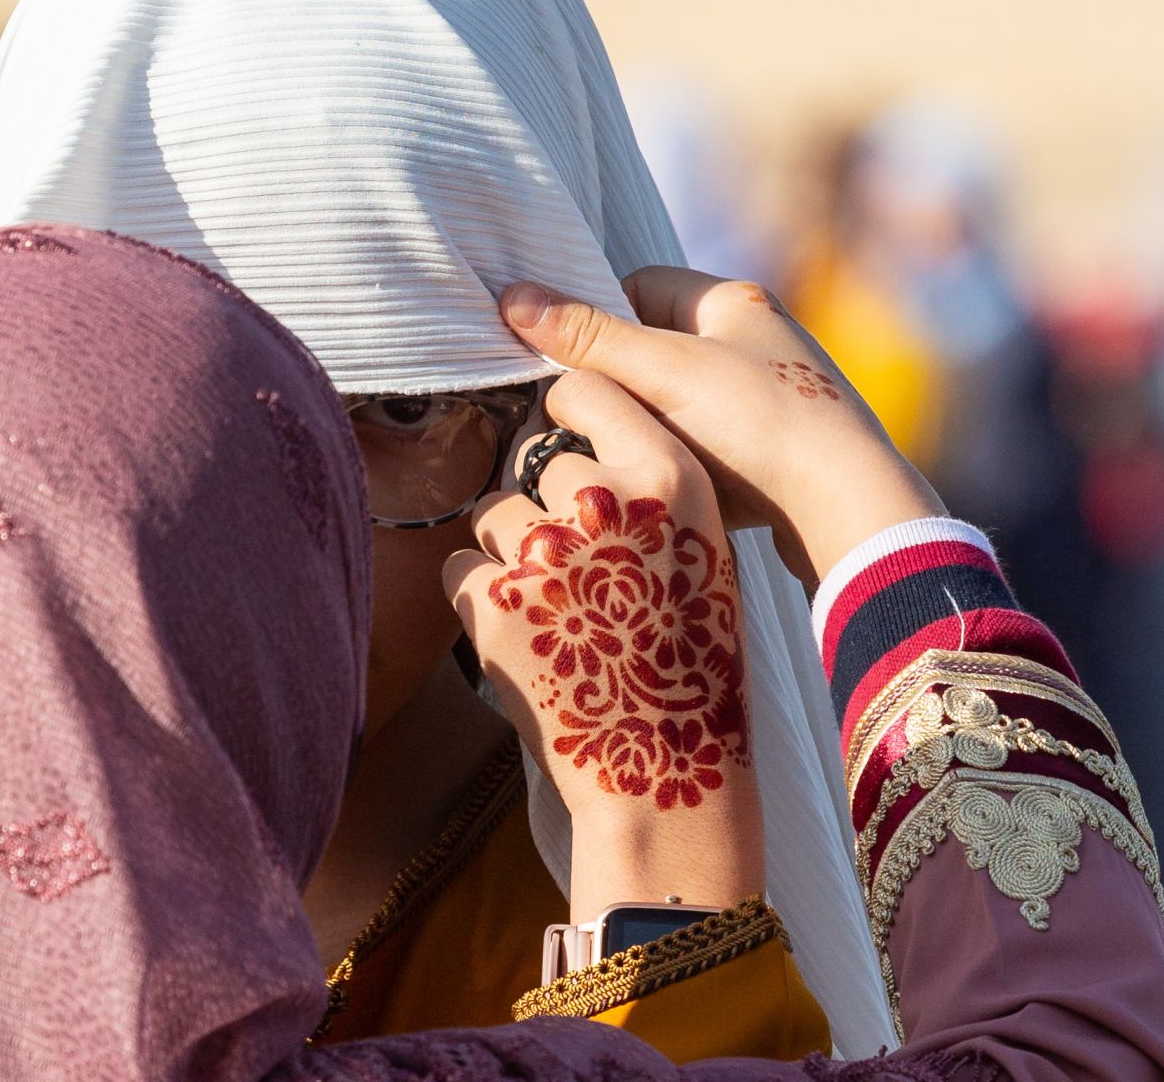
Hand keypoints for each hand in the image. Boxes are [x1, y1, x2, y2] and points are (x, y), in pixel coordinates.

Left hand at [443, 370, 762, 920]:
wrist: (664, 771)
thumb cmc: (693, 666)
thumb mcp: (703, 556)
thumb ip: (652, 495)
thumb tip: (590, 451)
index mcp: (670, 479)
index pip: (590, 391)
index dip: (569, 411)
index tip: (563, 430)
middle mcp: (606, 501)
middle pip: (542, 464)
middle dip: (550, 507)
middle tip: (584, 574)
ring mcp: (544, 550)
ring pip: (495, 514)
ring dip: (512, 553)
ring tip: (560, 615)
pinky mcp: (492, 601)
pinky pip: (460, 568)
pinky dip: (479, 600)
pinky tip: (526, 640)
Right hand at [497, 270, 945, 586]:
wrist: (849, 508)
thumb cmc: (761, 424)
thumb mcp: (665, 373)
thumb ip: (588, 339)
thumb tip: (512, 297)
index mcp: (732, 302)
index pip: (640, 285)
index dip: (595, 319)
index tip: (566, 362)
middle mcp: (757, 341)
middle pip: (656, 348)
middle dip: (620, 383)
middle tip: (589, 419)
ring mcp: (770, 397)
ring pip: (679, 404)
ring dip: (649, 428)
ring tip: (630, 457)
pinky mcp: (777, 452)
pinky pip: (709, 448)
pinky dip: (684, 463)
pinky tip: (673, 488)